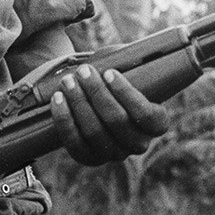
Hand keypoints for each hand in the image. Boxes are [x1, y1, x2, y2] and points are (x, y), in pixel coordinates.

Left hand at [49, 65, 170, 164]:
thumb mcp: (132, 73)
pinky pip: (75, 143)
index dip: (127, 94)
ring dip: (79, 103)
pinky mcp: (91, 159)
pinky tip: (58, 99)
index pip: (147, 115)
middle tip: (83, 71)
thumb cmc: (120, 83)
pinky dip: (64, 119)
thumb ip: (131, 65)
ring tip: (68, 81)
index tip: (109, 72)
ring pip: (95, 132)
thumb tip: (120, 55)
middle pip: (117, 121)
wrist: (102, 104)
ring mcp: (114, 154)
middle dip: (97, 93)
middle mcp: (138, 144)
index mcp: (156, 125)